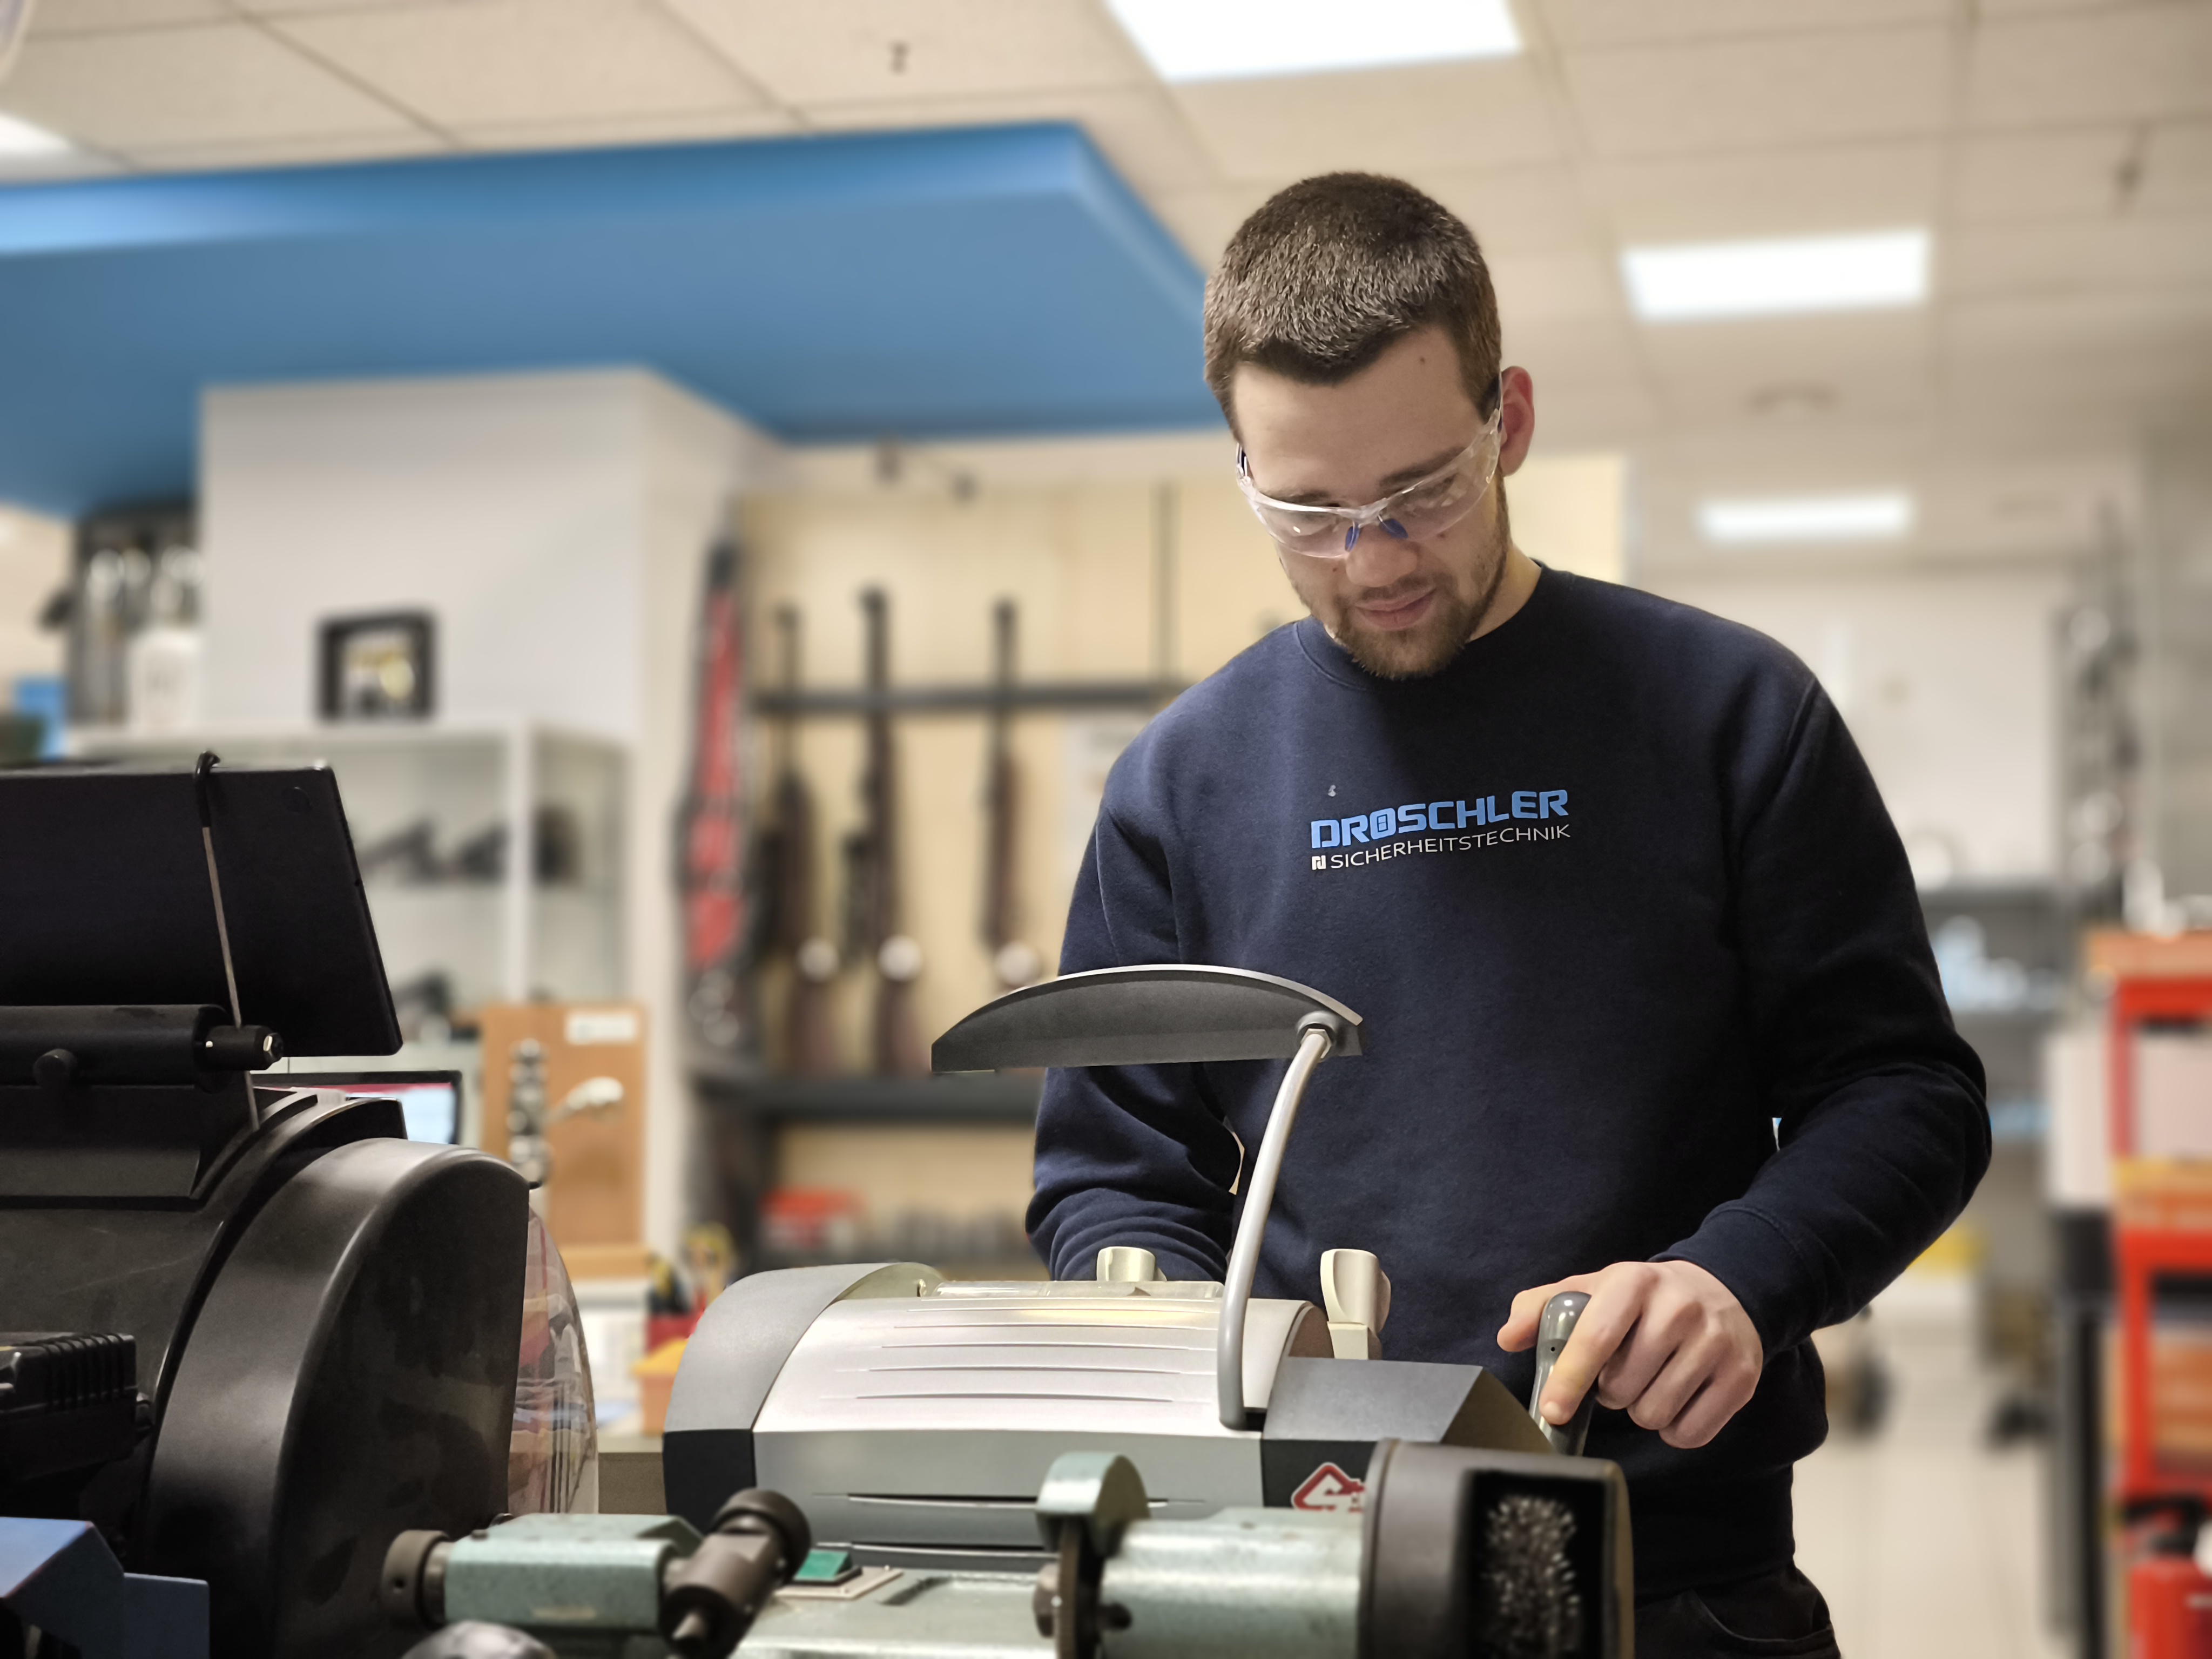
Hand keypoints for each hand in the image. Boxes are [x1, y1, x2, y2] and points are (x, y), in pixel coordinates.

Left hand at [1497, 1261, 1761, 1449]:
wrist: (1722, 1291)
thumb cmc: (1644, 1298)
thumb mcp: (1594, 1289)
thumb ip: (1541, 1308)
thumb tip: (1508, 1338)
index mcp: (1633, 1284)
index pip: (1595, 1339)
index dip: (1569, 1380)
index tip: (1552, 1411)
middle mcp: (1678, 1309)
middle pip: (1622, 1388)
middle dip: (1612, 1392)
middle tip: (1623, 1373)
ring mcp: (1714, 1343)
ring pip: (1655, 1414)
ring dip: (1642, 1409)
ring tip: (1649, 1382)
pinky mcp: (1741, 1377)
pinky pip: (1691, 1433)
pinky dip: (1675, 1428)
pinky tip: (1676, 1400)